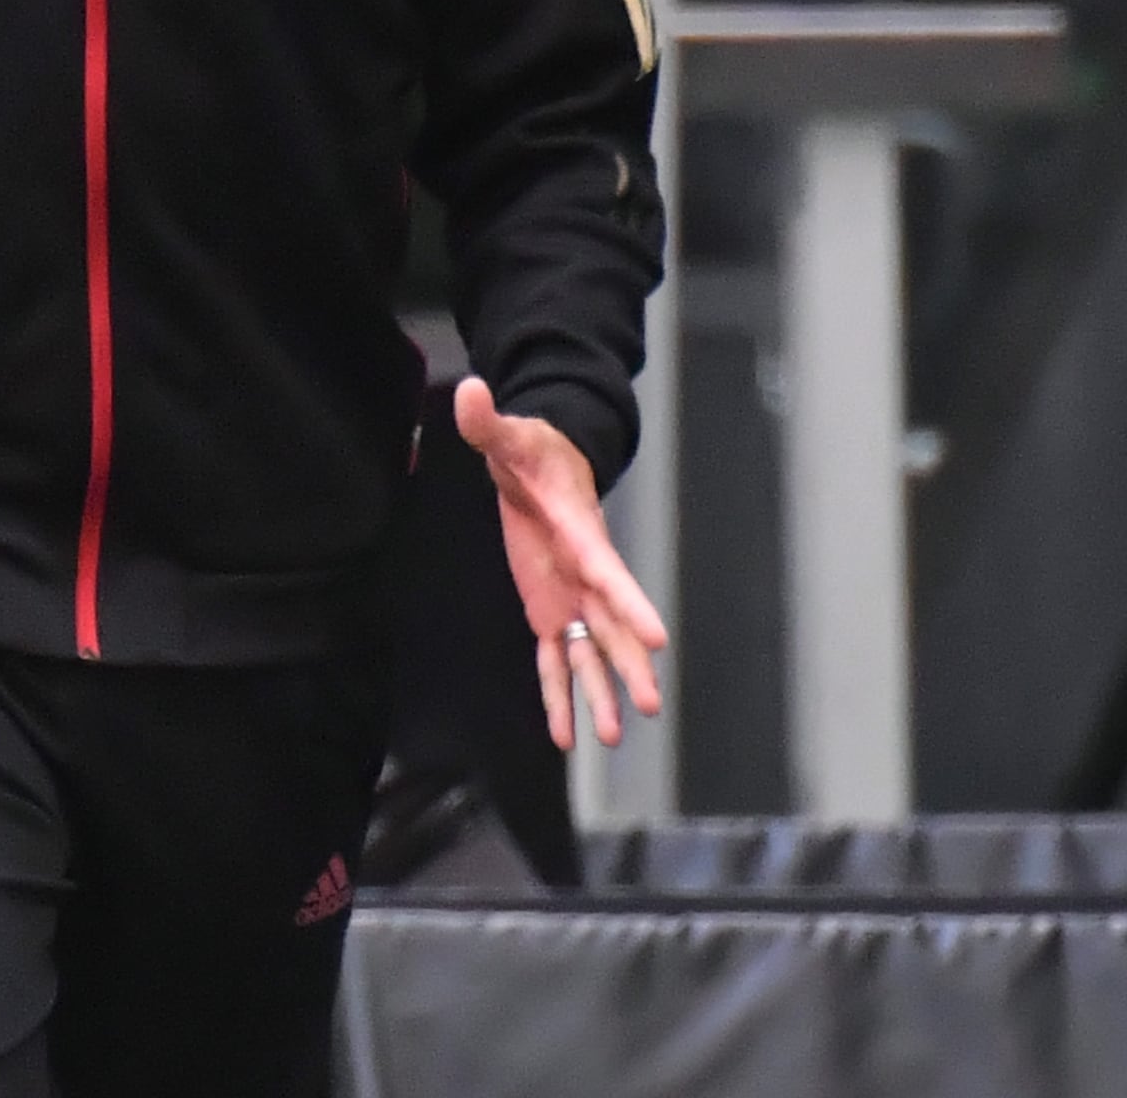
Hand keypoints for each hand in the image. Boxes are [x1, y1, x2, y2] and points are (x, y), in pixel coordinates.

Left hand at [453, 378, 669, 750]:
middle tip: (649, 702)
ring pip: (589, 652)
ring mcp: (569, 596)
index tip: (657, 637)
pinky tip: (566, 735)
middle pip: (611, 625)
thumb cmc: (532, 452)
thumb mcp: (507, 435)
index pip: (608, 573)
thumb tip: (469, 391)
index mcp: (579, 534)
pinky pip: (556, 660)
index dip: (630, 605)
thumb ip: (487, 420)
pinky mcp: (548, 610)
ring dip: (600, 692)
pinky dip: (559, 696)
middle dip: (629, 664)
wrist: (541, 465)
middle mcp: (583, 573)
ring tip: (611, 736)